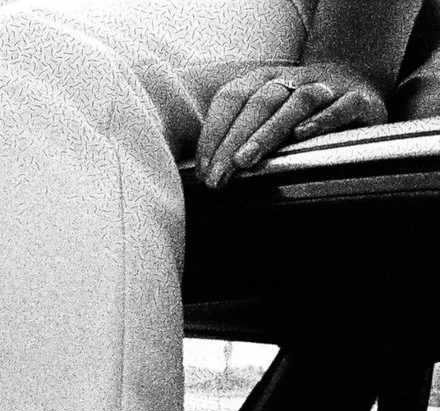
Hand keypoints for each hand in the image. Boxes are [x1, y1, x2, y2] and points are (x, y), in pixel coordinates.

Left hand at [196, 62, 387, 187]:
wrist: (363, 94)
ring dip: (268, 132)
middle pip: (260, 102)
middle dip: (233, 141)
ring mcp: (328, 86)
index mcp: (266, 79)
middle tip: (218, 175)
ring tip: (246, 160)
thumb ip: (240, 137)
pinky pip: (341, 106)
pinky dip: (321, 119)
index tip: (203, 167)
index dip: (213, 132)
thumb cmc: (305, 116)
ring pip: (296, 102)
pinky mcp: (359, 99)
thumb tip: (207, 170)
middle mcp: (295, 78)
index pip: (232, 97)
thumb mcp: (269, 118)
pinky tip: (302, 135)